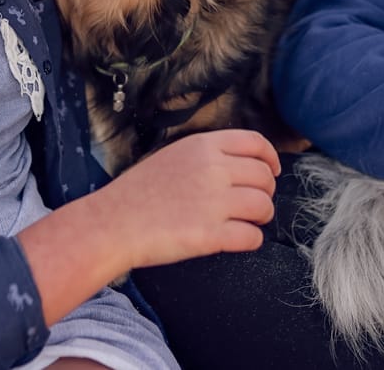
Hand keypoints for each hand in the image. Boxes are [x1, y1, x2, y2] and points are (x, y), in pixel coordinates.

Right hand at [101, 129, 280, 269]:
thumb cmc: (139, 192)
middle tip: (254, 203)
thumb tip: (241, 164)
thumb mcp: (174, 156)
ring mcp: (213, 202)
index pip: (256, 144)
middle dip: (265, 192)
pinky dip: (251, 240)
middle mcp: (213, 169)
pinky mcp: (211, 235)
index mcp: (203, 146)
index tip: (271, 171)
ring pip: (263, 207)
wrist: (112, 223)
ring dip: (261, 217)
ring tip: (248, 222)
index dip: (270, 158)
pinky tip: (240, 239)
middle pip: (264, 176)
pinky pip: (251, 237)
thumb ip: (208, 155)